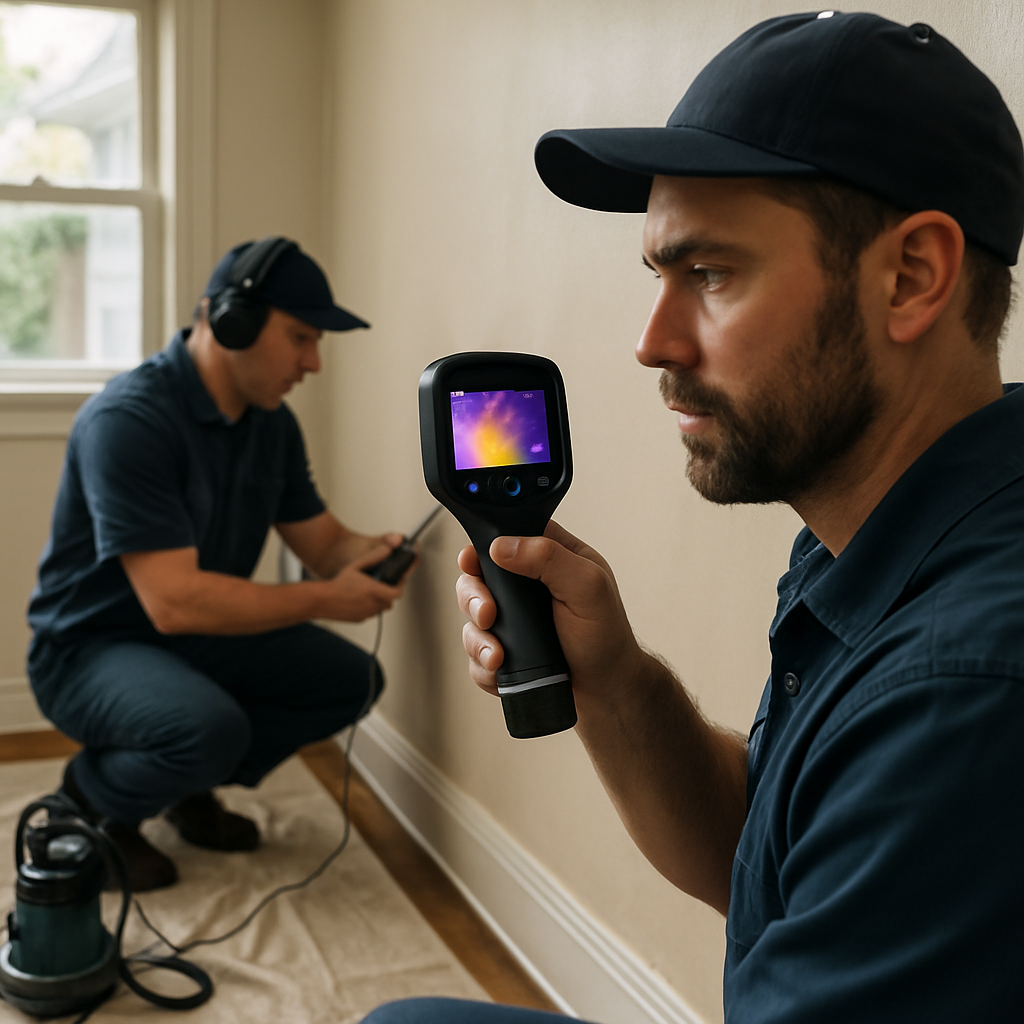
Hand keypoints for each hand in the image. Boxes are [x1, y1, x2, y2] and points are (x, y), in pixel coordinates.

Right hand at [321, 540, 404, 621]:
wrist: (323, 600)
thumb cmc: (338, 584)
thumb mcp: (356, 565)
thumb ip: (374, 557)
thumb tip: (387, 550)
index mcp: (375, 591)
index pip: (397, 593)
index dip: (399, 587)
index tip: (397, 581)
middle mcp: (373, 604)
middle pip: (390, 601)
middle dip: (388, 594)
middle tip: (382, 585)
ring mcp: (367, 613)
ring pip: (380, 608)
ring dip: (379, 601)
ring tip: (369, 592)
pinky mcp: (360, 619)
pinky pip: (370, 614)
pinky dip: (368, 607)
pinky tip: (359, 599)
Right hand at [456, 520, 642, 697]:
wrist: (606, 689)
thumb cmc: (606, 635)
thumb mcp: (588, 585)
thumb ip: (549, 558)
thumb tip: (502, 547)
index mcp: (549, 556)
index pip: (506, 536)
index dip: (482, 546)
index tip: (471, 561)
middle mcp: (526, 584)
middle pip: (477, 577)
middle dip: (473, 598)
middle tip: (489, 615)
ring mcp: (513, 617)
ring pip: (471, 617)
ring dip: (477, 638)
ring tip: (498, 655)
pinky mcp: (505, 647)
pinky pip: (475, 652)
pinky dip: (481, 663)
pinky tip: (499, 669)